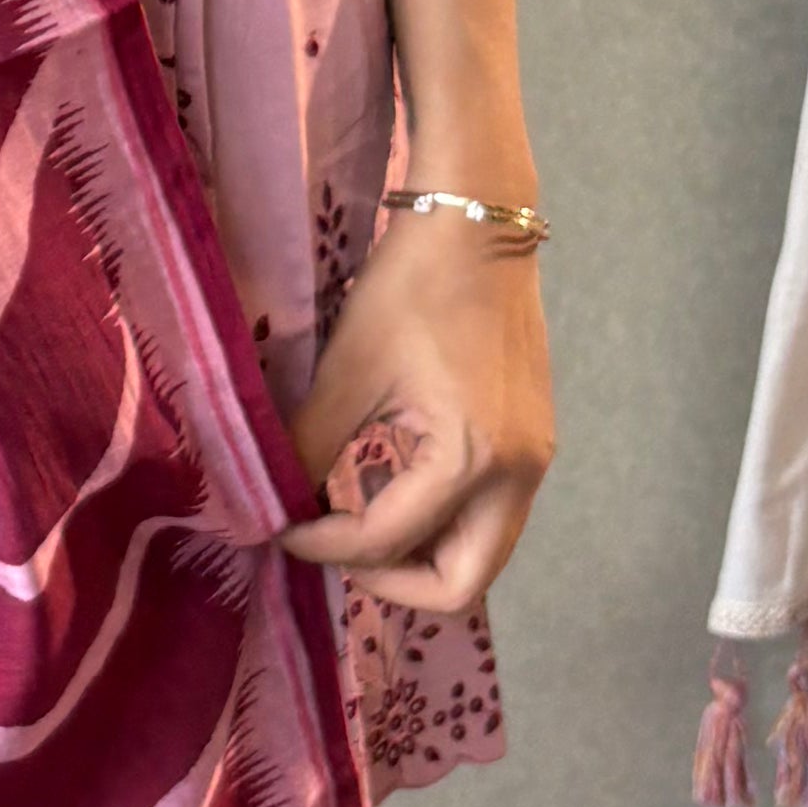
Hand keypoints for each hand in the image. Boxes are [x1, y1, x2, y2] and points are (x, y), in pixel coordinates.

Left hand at [282, 207, 552, 618]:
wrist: (480, 223)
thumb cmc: (411, 286)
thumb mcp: (347, 370)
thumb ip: (308, 446)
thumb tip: (274, 503)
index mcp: (471, 457)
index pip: (388, 539)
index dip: (325, 547)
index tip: (281, 527)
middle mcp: (517, 473)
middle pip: (462, 583)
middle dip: (391, 581)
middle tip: (334, 546)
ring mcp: (533, 461)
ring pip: (480, 554)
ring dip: (418, 553)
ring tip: (355, 517)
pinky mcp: (532, 444)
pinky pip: (488, 515)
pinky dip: (440, 521)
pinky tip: (391, 482)